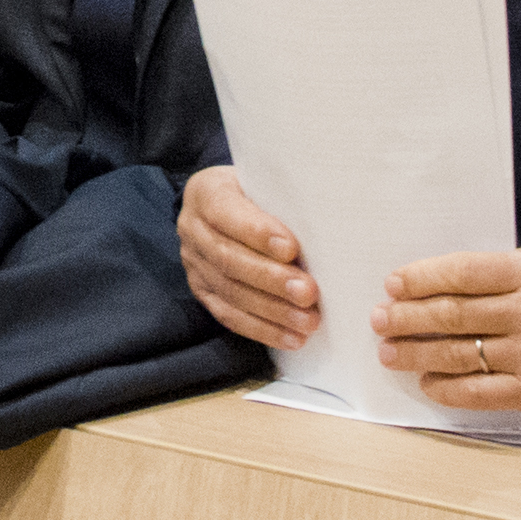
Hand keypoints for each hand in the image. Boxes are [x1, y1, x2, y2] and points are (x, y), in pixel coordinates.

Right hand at [179, 171, 320, 348]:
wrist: (220, 206)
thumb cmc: (254, 192)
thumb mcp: (262, 181)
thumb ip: (282, 199)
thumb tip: (328, 223)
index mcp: (206, 193)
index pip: (227, 213)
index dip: (257, 233)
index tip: (291, 248)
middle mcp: (193, 229)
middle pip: (229, 259)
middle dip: (272, 279)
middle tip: (308, 293)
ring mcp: (194, 264)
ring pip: (231, 292)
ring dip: (273, 311)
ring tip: (308, 321)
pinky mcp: (202, 292)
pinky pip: (229, 316)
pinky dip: (263, 330)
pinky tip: (291, 338)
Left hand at [376, 245, 520, 415]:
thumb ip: (492, 276)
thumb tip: (425, 288)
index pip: (463, 273)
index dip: (421, 279)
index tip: (392, 284)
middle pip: (453, 315)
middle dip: (407, 317)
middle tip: (380, 318)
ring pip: (458, 355)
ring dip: (415, 353)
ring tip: (389, 350)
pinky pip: (476, 392)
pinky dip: (444, 387)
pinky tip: (426, 380)